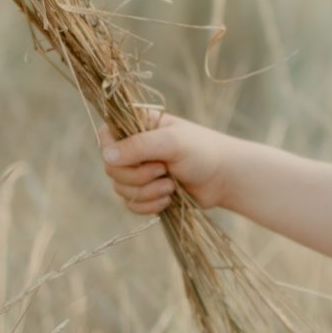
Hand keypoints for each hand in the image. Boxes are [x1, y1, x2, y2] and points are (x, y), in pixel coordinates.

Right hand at [99, 111, 238, 216]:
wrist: (225, 178)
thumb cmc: (203, 152)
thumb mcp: (172, 143)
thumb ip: (139, 145)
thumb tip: (106, 155)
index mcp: (139, 126)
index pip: (106, 137)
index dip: (114, 152)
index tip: (139, 158)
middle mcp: (135, 148)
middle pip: (111, 168)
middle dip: (138, 176)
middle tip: (164, 170)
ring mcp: (140, 171)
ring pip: (121, 189)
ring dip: (147, 192)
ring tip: (171, 186)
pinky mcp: (146, 192)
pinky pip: (131, 205)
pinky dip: (149, 206)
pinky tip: (168, 200)